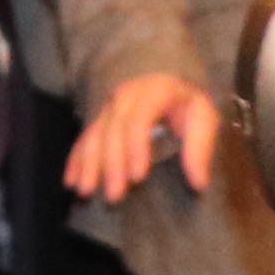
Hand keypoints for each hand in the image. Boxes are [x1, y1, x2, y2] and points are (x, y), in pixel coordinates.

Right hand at [65, 70, 224, 203]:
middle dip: (112, 164)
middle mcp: (126, 95)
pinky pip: (84, 138)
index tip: (137, 177)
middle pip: (113, 129)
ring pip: (94, 134)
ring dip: (88, 164)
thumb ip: (200, 147)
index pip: (140, 118)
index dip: (136, 147)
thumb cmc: (187, 103)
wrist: (168, 78)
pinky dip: (76, 159)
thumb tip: (198, 183)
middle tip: (114, 196)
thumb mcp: (204, 117)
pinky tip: (70, 180)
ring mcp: (109, 106)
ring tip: (85, 191)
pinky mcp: (99, 118)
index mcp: (154, 91)